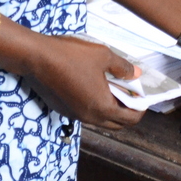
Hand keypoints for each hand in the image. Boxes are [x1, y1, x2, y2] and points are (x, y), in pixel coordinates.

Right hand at [19, 33, 144, 129]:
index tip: (143, 95)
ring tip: (113, 87)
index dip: (141, 109)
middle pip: (116, 124)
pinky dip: (95, 105)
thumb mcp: (103, 56)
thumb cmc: (72, 56)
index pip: (130, 119)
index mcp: (102, 107)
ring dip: (110, 108)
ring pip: (100, 119)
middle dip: (127, 111)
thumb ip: (122, 67)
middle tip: (130, 92)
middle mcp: (89, 117)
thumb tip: (136, 74)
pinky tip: (93, 86)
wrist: (36, 58)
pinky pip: (85, 113)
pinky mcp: (62, 109)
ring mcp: (74, 115)